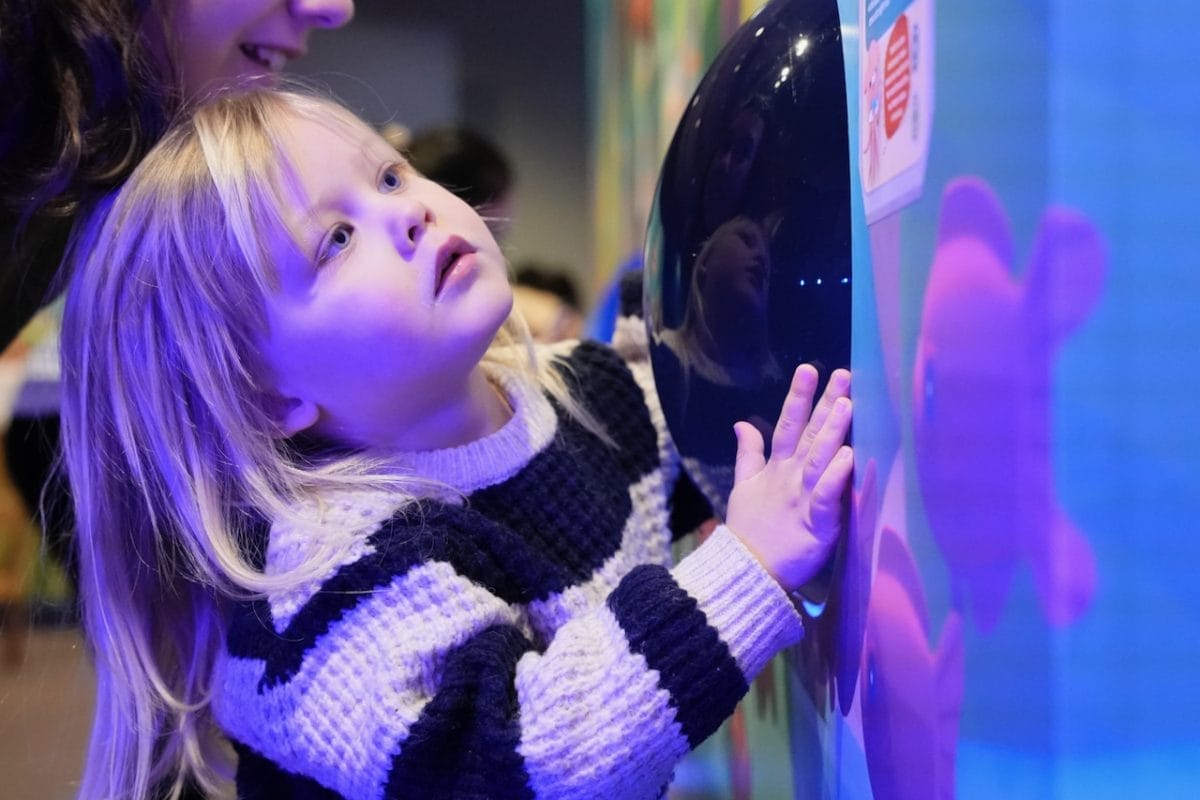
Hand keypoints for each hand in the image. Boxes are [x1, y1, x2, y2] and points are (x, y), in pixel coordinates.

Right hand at [725, 365, 852, 592]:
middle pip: (808, 434)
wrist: (747, 570)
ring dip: (832, 432)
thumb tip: (741, 422)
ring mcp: (802, 498)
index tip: (808, 369)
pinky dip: (836, 477)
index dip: (797, 397)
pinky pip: (827, 496)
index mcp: (775, 468)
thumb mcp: (743, 486)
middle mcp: (790, 477)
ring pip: (819, 458)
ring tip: (847, 405)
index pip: (786, 424)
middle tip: (842, 375)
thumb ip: (748, 453)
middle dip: (824, 404)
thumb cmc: (749, 530)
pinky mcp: (816, 523)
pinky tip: (848, 456)